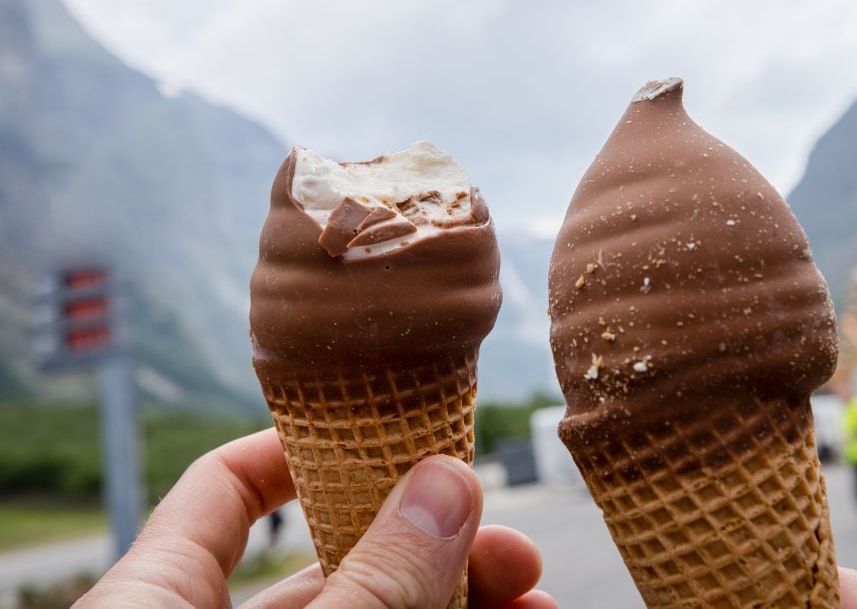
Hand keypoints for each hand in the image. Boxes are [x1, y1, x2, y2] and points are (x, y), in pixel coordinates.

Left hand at [74, 428, 554, 607]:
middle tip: (515, 547)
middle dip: (436, 543)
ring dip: (460, 600)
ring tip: (538, 600)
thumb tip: (448, 479)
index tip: (384, 426)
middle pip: (332, 559)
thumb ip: (376, 577)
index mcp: (157, 600)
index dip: (299, 443)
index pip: (222, 490)